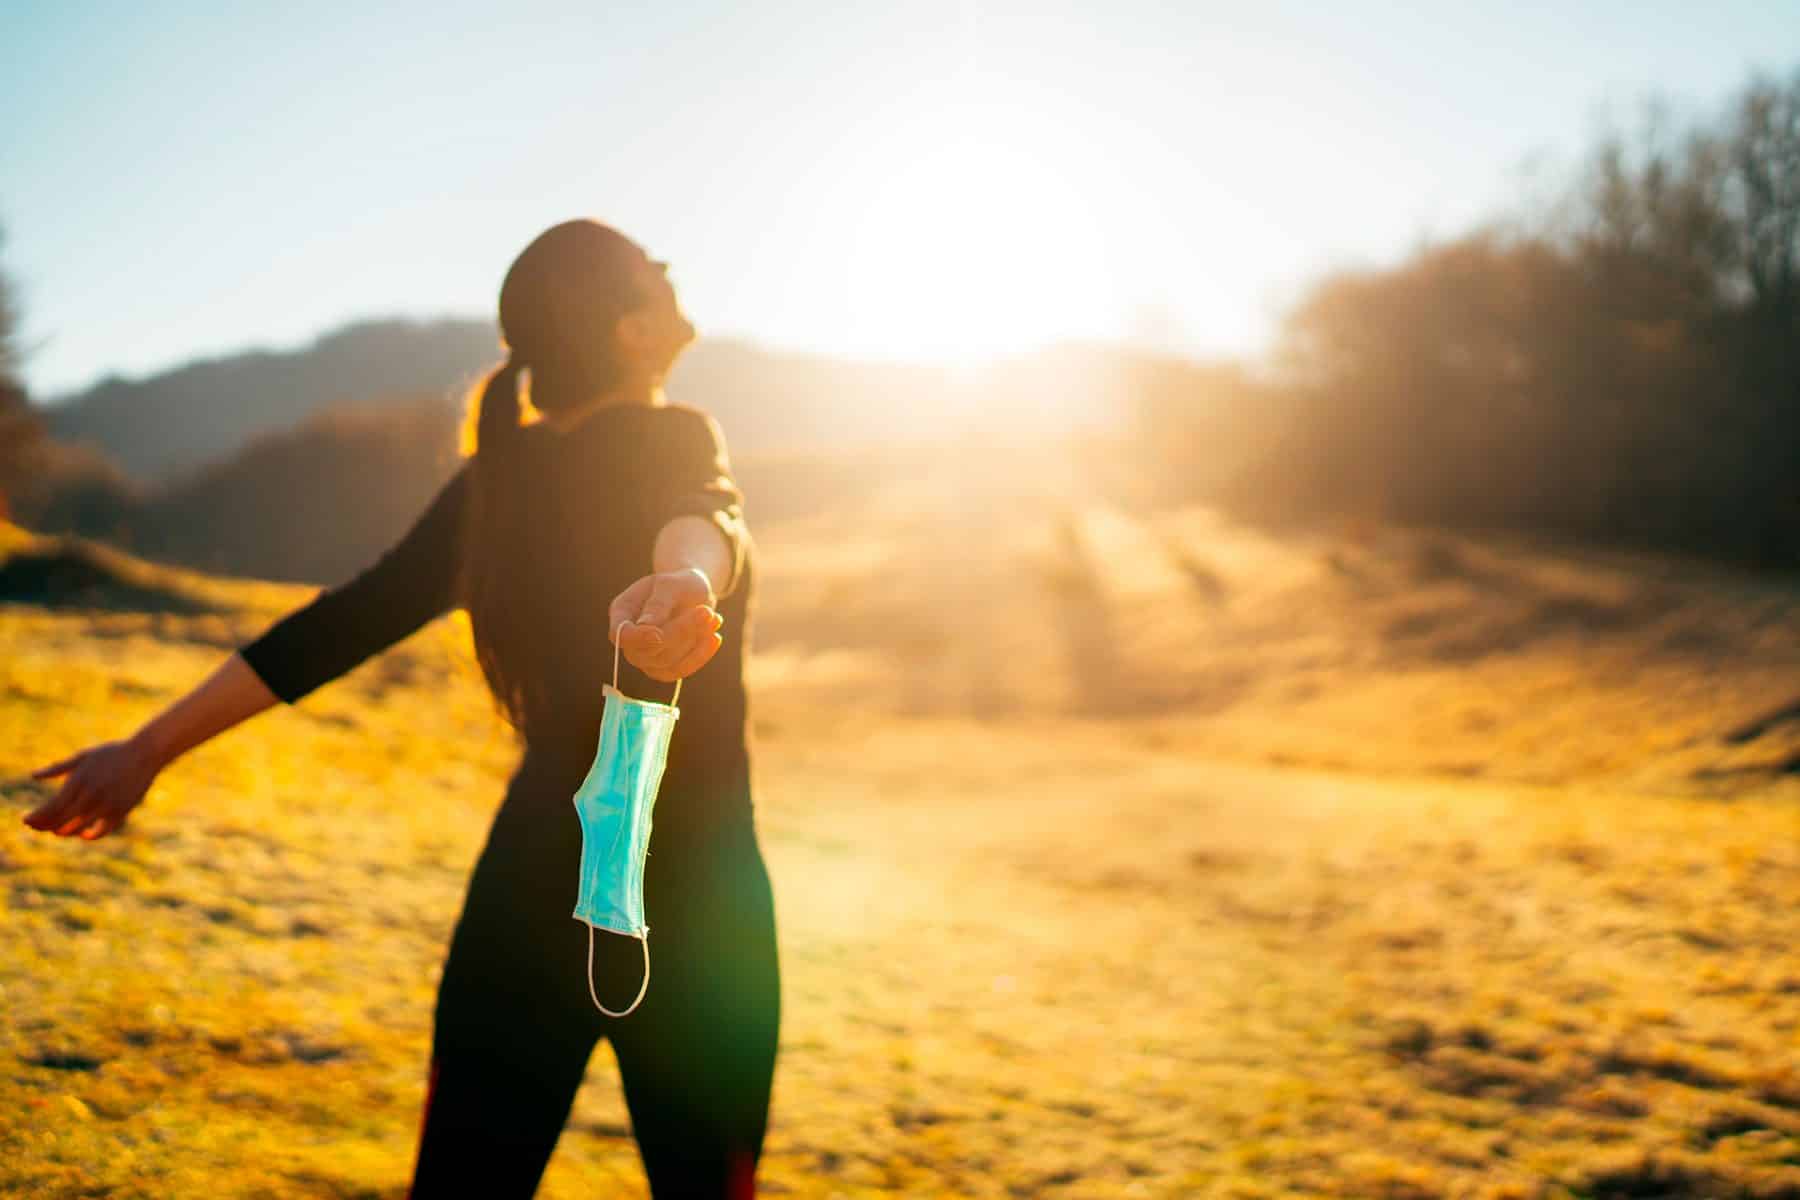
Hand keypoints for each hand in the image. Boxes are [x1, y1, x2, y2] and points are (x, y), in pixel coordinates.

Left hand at [22, 737, 161, 839]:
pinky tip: (84, 833)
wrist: (145, 754)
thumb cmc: (112, 753)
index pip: (50, 808)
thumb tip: (33, 776)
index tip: (26, 820)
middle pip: (60, 820)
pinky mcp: (121, 812)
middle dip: (44, 826)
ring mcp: (106, 805)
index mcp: (78, 781)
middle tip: (37, 826)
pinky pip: (101, 831)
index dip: (36, 817)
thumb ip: (58, 768)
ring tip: (57, 830)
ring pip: (77, 828)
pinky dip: (90, 836)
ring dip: (63, 831)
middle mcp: (90, 796)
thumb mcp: (83, 756)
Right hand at [607, 567, 724, 682]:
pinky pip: (680, 670)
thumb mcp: (671, 584)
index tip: (659, 635)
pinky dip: (700, 655)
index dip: (637, 639)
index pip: (620, 635)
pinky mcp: (666, 667)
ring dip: (694, 642)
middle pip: (647, 651)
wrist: (694, 594)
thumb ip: (659, 604)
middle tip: (706, 612)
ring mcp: (646, 656)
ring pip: (667, 662)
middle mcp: (631, 638)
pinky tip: (715, 637)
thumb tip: (646, 626)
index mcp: (622, 612)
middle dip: (679, 634)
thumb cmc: (680, 584)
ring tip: (714, 617)